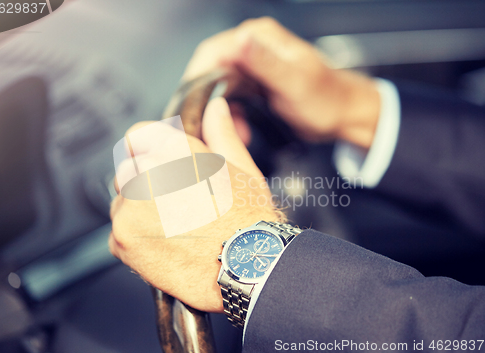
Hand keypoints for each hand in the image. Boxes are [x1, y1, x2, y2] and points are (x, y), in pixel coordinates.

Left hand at [109, 98, 281, 312]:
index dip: (148, 150)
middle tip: (173, 204)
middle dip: (143, 182)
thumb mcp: (240, 168)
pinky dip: (135, 240)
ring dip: (138, 212)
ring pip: (121, 202)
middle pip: (127, 168)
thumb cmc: (247, 220)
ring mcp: (130, 206)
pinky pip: (118, 233)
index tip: (156, 165)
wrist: (246, 266)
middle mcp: (147, 171)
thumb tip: (215, 108)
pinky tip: (165, 245)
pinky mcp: (122, 238)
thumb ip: (220, 134)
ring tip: (173, 227)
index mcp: (174, 148)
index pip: (138, 135)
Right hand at [183, 17, 380, 148]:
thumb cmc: (326, 98)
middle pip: (210, 70)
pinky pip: (229, 98)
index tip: (190, 106)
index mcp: (259, 38)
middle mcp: (251, 48)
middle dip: (205, 101)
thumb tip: (240, 41)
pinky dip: (229, 116)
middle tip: (204, 127)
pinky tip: (239, 131)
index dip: (197, 79)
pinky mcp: (253, 84)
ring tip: (228, 133)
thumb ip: (265, 61)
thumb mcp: (295, 82)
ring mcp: (251, 66)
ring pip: (217, 87)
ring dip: (218, 113)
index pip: (213, 52)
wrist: (342, 114)